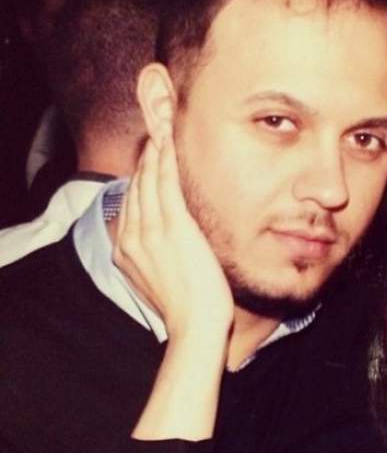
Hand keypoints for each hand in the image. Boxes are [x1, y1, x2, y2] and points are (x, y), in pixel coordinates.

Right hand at [113, 133, 233, 340]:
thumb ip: (154, 255)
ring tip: (162, 129)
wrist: (196, 323)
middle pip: (136, 188)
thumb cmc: (186, 306)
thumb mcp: (158, 279)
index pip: (130, 203)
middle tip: (155, 133)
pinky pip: (167, 184)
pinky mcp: (173, 227)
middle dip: (145, 159)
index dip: (140, 179)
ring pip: (149, 181)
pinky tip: (169, 143)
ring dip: (155, 153)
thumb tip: (165, 241)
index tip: (149, 160)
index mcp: (125, 250)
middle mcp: (131, 236)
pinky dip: (166, 161)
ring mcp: (150, 230)